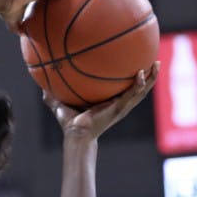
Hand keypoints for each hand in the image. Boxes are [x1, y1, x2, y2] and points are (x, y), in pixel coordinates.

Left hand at [45, 62, 159, 138]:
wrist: (76, 135)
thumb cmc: (70, 124)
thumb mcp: (61, 105)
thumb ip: (52, 96)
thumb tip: (40, 86)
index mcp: (111, 103)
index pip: (126, 89)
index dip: (133, 79)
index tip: (138, 65)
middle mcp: (119, 104)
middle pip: (140, 89)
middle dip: (149, 76)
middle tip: (155, 61)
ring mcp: (121, 107)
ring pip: (142, 91)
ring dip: (151, 78)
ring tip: (157, 64)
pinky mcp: (119, 108)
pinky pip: (132, 94)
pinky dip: (138, 84)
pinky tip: (141, 73)